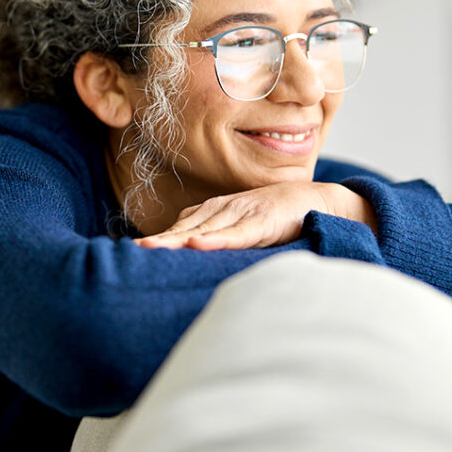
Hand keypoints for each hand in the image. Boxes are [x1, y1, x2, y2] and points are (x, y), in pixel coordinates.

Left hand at [136, 181, 372, 250]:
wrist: (317, 200)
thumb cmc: (277, 216)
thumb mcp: (242, 226)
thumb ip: (218, 235)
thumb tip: (191, 250)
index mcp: (216, 211)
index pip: (181, 227)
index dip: (160, 238)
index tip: (135, 250)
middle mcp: (224, 210)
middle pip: (185, 228)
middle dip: (160, 240)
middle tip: (133, 251)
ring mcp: (243, 214)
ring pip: (204, 230)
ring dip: (177, 239)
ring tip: (152, 248)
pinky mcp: (263, 223)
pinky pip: (237, 233)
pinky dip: (217, 239)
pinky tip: (198, 244)